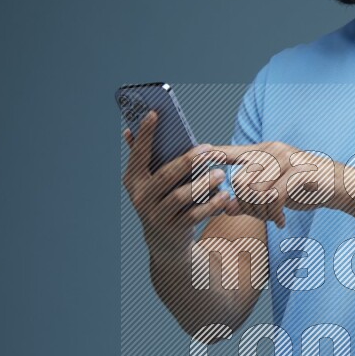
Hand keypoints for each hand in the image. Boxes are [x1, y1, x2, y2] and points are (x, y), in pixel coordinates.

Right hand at [122, 111, 229, 253]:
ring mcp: (155, 215)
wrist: (164, 242)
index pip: (138, 154)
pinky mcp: (172, 230)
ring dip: (203, 183)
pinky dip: (210, 205)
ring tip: (221, 174)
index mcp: (133, 180)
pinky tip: (224, 195)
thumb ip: (145, 158)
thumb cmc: (162, 200)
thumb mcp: (151, 181)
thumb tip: (129, 130)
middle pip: (165, 175)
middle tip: (211, 150)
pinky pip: (193, 215)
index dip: (145, 134)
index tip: (155, 113)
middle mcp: (140, 197)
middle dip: (189, 161)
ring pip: (180, 197)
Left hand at [212, 141, 342, 228]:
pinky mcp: (298, 172)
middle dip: (247, 206)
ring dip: (261, 212)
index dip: (213, 155)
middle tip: (262, 217)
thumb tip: (226, 207)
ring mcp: (286, 159)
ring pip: (255, 190)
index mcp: (265, 151)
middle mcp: (273, 150)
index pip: (232, 152)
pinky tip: (281, 222)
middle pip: (240, 181)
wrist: (341, 187)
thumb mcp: (276, 193)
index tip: (196, 155)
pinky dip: (274, 214)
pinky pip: (274, 197)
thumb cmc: (306, 188)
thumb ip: (250, 198)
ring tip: (273, 219)